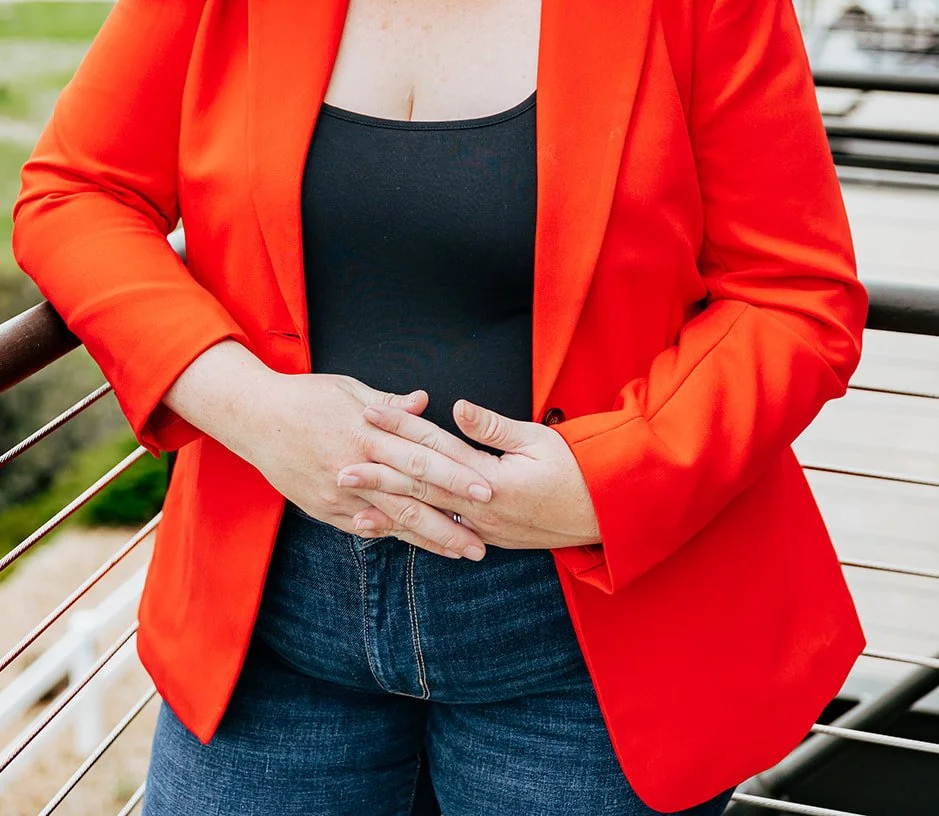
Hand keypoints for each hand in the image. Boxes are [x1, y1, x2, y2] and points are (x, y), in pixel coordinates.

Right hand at [225, 371, 492, 560]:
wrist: (254, 417)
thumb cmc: (305, 397)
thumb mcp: (348, 389)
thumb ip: (389, 404)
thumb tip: (424, 401)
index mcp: (368, 430)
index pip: (422, 454)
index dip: (456, 472)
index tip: (487, 488)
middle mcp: (357, 463)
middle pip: (413, 493)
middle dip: (453, 517)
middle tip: (485, 537)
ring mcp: (339, 491)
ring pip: (393, 518)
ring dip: (430, 537)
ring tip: (462, 551)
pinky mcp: (323, 508)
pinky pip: (365, 527)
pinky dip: (394, 537)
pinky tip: (419, 547)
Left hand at [341, 398, 600, 551]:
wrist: (604, 514)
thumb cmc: (576, 469)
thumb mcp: (538, 439)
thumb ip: (493, 427)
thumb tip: (456, 407)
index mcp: (491, 477)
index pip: (436, 446)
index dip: (401, 427)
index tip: (369, 413)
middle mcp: (480, 507)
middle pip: (421, 486)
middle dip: (378, 474)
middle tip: (340, 468)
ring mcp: (481, 528)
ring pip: (426, 516)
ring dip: (387, 509)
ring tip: (352, 505)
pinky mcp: (485, 537)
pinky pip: (441, 535)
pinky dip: (411, 532)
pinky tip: (387, 531)